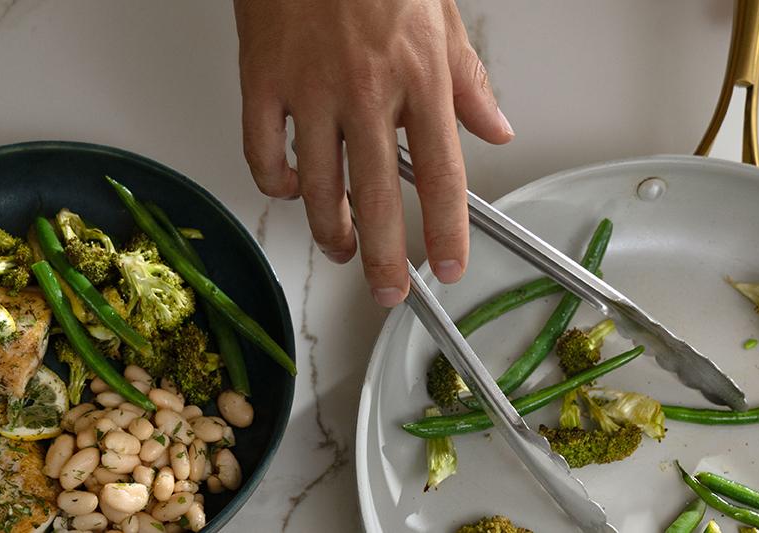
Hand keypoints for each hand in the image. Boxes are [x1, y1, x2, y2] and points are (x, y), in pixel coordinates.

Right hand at [234, 0, 513, 306]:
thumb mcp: (440, 15)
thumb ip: (468, 81)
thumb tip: (496, 130)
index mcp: (420, 75)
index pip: (440, 174)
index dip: (445, 231)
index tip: (449, 266)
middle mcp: (367, 91)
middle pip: (376, 199)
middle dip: (387, 260)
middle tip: (390, 292)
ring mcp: (310, 90)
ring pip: (319, 188)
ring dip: (332, 231)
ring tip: (342, 247)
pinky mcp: (262, 81)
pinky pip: (264, 154)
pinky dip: (278, 184)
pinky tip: (292, 190)